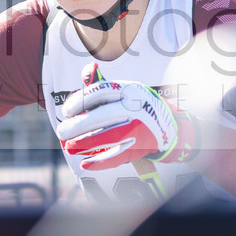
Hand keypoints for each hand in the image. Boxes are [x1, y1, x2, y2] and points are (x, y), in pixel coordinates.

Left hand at [56, 63, 196, 170]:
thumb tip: (86, 71)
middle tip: (62, 132)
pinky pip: (119, 155)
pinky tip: (85, 163)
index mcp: (129, 90)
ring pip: (110, 137)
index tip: (67, 112)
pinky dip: (101, 162)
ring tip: (69, 148)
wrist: (172, 127)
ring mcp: (141, 128)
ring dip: (86, 143)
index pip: (100, 92)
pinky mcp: (142, 147)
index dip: (79, 101)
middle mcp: (136, 107)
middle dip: (78, 126)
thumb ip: (104, 85)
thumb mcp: (126, 91)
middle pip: (103, 116)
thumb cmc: (140, 107)